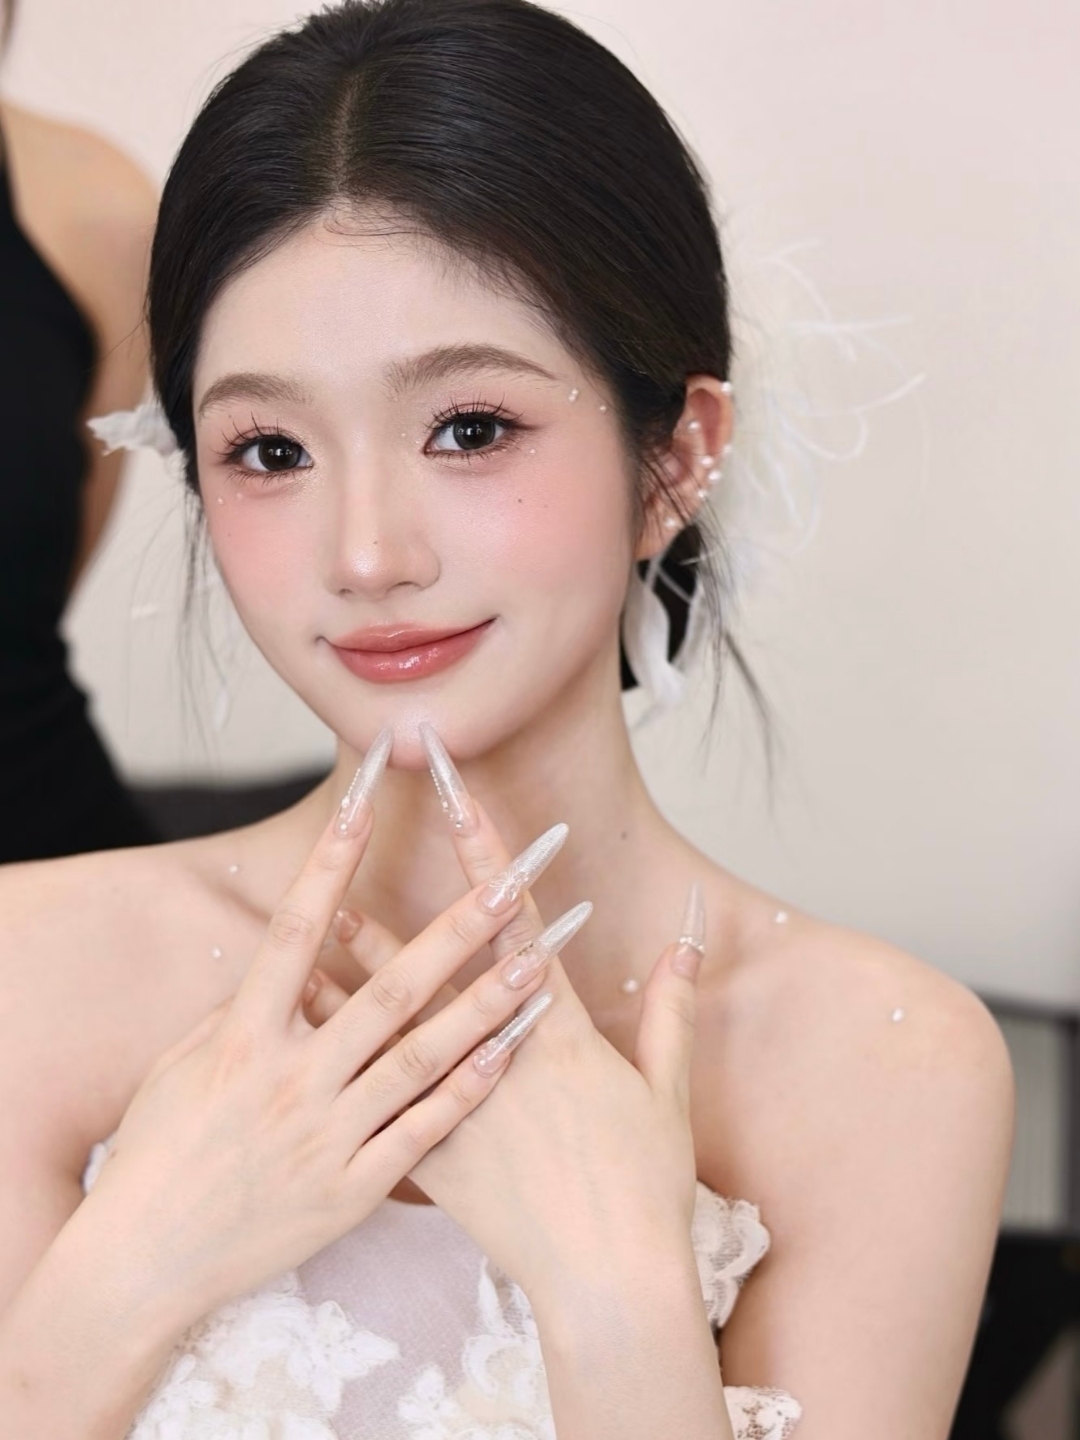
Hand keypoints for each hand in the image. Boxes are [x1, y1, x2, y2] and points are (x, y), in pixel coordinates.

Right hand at [81, 730, 565, 1323]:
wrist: (147, 1261)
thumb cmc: (160, 1151)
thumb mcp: (184, 1066)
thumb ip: (239, 1012)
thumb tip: (283, 963)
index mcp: (243, 1036)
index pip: (295, 929)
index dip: (331, 862)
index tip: (366, 800)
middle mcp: (291, 1078)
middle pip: (388, 992)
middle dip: (455, 933)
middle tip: (510, 883)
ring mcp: (326, 1135)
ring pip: (422, 1059)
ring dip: (486, 1007)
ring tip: (542, 963)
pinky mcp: (351, 1188)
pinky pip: (423, 1133)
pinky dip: (468, 1091)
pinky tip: (510, 1052)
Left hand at [322, 725, 706, 1309]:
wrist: (608, 1284)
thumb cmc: (645, 1186)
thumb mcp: (669, 1090)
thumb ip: (672, 1008)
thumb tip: (685, 939)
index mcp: (556, 1031)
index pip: (515, 920)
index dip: (488, 849)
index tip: (459, 795)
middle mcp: (496, 1057)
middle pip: (430, 969)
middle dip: (386, 911)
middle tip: (342, 862)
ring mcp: (458, 1108)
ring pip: (389, 1029)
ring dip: (348, 978)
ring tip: (306, 938)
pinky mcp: (434, 1160)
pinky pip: (379, 1103)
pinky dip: (344, 1068)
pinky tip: (308, 1047)